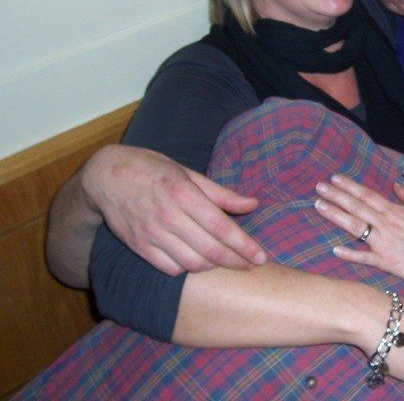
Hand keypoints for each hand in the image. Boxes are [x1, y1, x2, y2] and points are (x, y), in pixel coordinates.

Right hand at [83, 144, 265, 274]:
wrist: (106, 176)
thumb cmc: (152, 170)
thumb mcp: (188, 173)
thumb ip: (221, 193)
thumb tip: (253, 204)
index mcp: (183, 194)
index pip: (221, 227)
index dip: (244, 245)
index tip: (261, 256)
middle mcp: (168, 216)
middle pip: (211, 250)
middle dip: (236, 261)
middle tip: (252, 265)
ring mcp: (151, 234)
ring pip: (192, 264)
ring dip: (214, 266)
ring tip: (226, 261)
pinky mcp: (139, 247)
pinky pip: (170, 269)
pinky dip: (188, 269)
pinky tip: (197, 261)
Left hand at [314, 175, 403, 283]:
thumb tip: (395, 185)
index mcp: (395, 211)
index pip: (367, 195)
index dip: (349, 187)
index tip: (334, 179)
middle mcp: (387, 225)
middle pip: (357, 207)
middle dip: (336, 197)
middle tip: (319, 188)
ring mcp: (385, 244)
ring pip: (356, 228)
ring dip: (336, 216)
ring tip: (320, 206)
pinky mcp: (387, 262)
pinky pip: (365, 257)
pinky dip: (350, 253)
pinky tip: (334, 249)